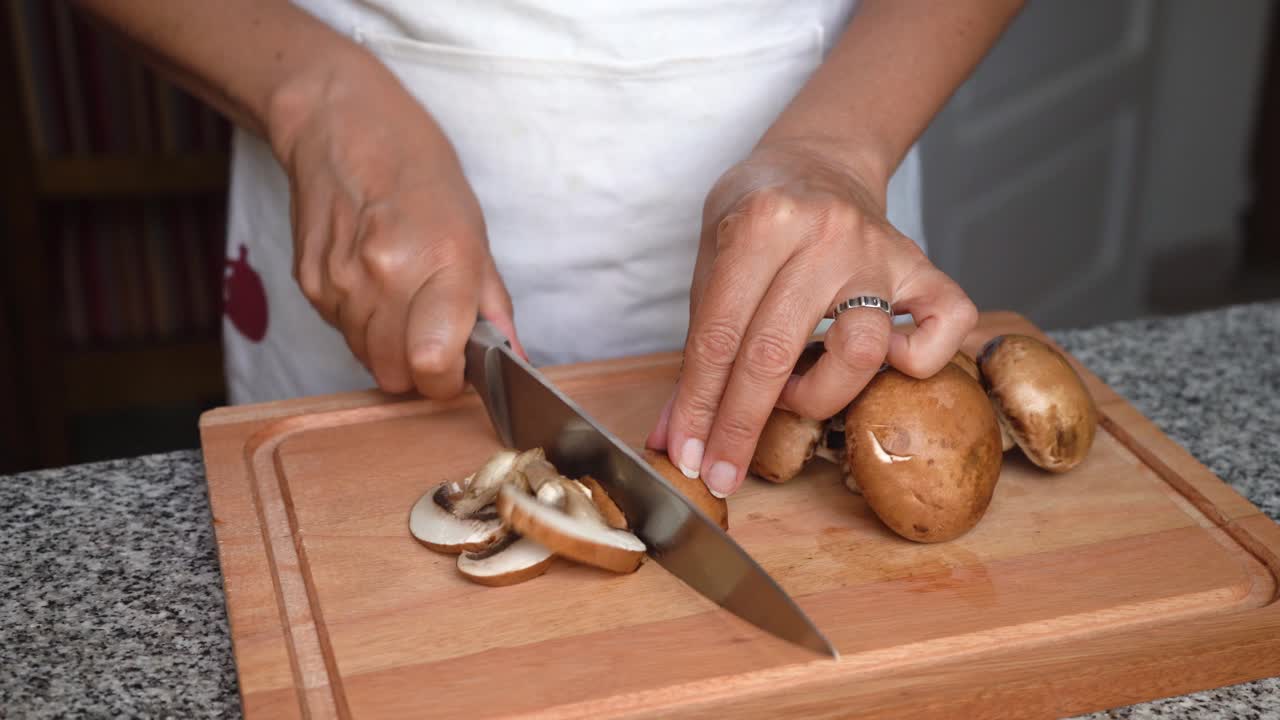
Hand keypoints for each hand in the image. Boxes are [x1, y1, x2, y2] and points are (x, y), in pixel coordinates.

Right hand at [273, 58, 522, 397]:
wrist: (343, 127)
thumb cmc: (418, 171)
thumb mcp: (474, 232)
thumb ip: (492, 306)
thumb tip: (515, 359)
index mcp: (440, 259)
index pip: (434, 363)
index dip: (449, 381)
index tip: (459, 369)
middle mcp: (386, 274)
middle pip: (398, 374)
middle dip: (421, 370)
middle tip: (435, 337)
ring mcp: (340, 281)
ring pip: (368, 359)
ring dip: (390, 348)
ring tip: (404, 300)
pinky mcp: (308, 284)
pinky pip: (342, 333)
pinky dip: (363, 325)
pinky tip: (373, 285)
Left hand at [646, 141, 977, 496]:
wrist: (819, 161)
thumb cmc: (757, 215)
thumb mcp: (710, 260)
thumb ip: (695, 346)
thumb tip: (672, 435)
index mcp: (763, 221)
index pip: (719, 336)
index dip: (699, 407)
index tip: (686, 456)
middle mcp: (825, 233)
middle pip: (774, 353)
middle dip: (740, 426)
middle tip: (721, 471)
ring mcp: (879, 251)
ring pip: (861, 351)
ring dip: (819, 397)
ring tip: (793, 395)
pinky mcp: (920, 266)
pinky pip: (946, 322)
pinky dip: (921, 358)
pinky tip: (887, 362)